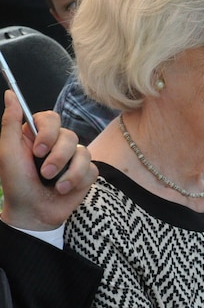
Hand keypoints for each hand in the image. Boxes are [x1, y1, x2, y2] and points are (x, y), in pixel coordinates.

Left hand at [0, 91, 96, 230]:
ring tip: (55, 185)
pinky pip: (91, 169)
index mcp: (36, 136)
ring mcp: (73, 158)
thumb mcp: (7, 153)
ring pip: (84, 152)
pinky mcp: (86, 173)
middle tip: (44, 173)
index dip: (48, 133)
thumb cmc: (16, 184)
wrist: (33, 213)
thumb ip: (10, 122)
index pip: (51, 118)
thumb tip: (10, 94)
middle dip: (58, 157)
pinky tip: (64, 189)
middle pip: (70, 136)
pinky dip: (77, 181)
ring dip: (68, 172)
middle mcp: (56, 144)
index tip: (37, 150)